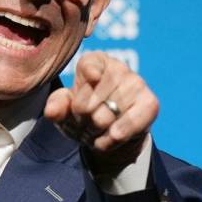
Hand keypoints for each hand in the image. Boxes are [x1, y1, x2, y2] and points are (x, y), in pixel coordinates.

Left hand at [44, 52, 158, 175]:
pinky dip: (111, 140)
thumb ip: (56, 107)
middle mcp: (118, 67)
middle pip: (88, 102)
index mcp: (94, 61)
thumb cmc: (85, 115)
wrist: (111, 134)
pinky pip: (125, 128)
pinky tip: (109, 138)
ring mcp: (137, 83)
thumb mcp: (65, 111)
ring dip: (95, 132)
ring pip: (104, 118)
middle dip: (82, 120)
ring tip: (97, 129)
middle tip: (86, 122)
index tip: (78, 105)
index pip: (87, 70)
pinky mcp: (150, 103)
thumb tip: (51, 111)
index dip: (79, 94)